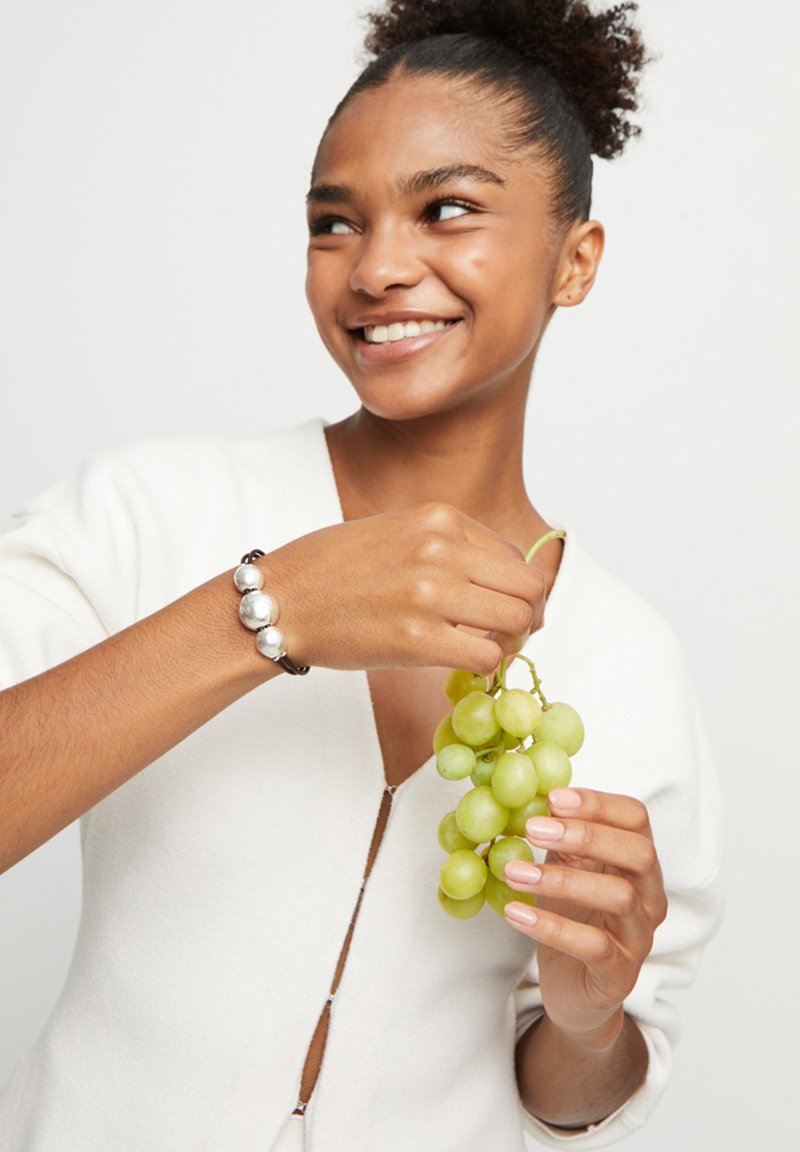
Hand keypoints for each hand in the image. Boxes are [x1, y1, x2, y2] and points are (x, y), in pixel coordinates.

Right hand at [254, 502, 545, 672]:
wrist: (281, 599)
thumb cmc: (332, 569)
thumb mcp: (396, 530)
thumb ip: (447, 546)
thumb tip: (497, 578)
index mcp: (439, 518)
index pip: (514, 555)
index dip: (517, 588)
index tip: (501, 608)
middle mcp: (441, 549)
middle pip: (528, 587)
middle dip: (527, 616)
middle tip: (507, 635)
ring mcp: (430, 593)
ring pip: (517, 621)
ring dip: (510, 643)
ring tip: (485, 650)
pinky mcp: (417, 639)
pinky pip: (486, 656)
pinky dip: (486, 666)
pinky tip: (464, 664)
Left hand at [503, 788, 667, 1042]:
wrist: (575, 991)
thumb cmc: (573, 919)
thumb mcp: (566, 872)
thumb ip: (561, 841)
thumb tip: (536, 798)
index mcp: (638, 863)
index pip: (637, 819)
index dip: (599, 804)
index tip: (553, 798)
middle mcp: (649, 896)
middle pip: (639, 853)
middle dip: (586, 835)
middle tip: (534, 829)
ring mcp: (639, 936)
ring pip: (620, 897)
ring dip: (562, 880)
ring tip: (513, 872)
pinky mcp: (620, 973)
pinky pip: (594, 946)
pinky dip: (551, 927)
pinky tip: (515, 912)